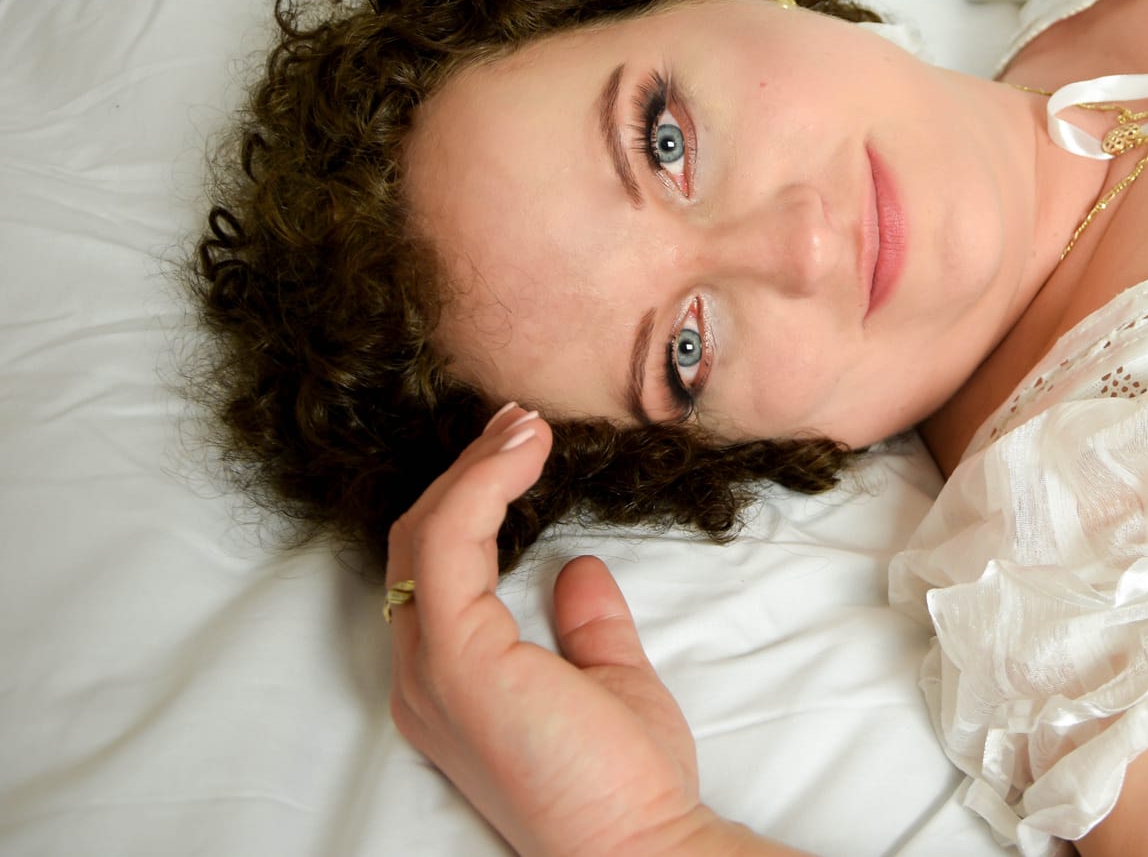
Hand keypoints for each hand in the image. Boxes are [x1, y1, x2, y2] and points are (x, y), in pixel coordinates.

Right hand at [385, 404, 722, 856]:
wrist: (640, 842)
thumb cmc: (626, 780)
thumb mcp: (609, 679)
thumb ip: (588, 625)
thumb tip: (578, 570)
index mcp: (449, 683)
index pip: (433, 569)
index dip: (468, 501)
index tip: (522, 449)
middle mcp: (422, 678)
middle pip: (416, 543)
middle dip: (466, 472)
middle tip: (519, 423)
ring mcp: (432, 671)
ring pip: (424, 535)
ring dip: (474, 468)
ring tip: (526, 425)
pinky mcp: (459, 660)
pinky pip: (448, 547)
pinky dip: (480, 487)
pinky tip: (523, 454)